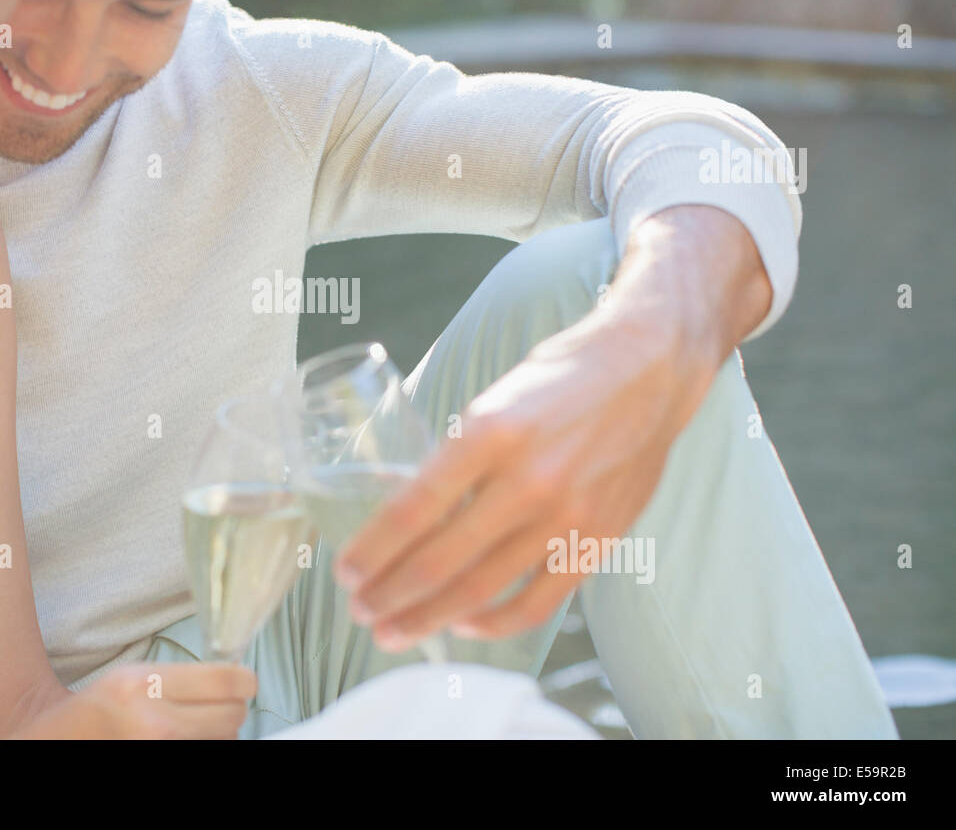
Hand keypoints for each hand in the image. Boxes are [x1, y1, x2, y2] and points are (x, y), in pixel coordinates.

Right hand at [15, 663, 256, 738]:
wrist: (55, 739)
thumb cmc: (98, 707)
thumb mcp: (133, 676)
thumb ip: (180, 678)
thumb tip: (236, 681)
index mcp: (146, 684)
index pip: (226, 681)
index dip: (245, 681)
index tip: (244, 682)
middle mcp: (154, 721)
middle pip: (233, 716)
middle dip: (232, 710)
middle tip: (220, 707)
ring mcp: (156, 749)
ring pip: (223, 740)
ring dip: (218, 733)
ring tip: (195, 727)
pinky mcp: (154, 763)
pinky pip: (202, 752)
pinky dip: (201, 745)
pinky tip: (186, 739)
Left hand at [332, 206, 771, 650]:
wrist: (651, 368)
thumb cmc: (560, 376)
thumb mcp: (494, 398)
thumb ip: (458, 454)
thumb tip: (411, 509)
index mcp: (490, 431)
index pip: (413, 508)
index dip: (372, 550)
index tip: (346, 572)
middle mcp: (528, 478)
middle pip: (440, 560)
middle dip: (390, 595)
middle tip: (362, 611)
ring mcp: (567, 515)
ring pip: (482, 589)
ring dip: (430, 617)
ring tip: (394, 630)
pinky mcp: (598, 538)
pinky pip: (540, 600)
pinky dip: (496, 622)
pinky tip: (465, 625)